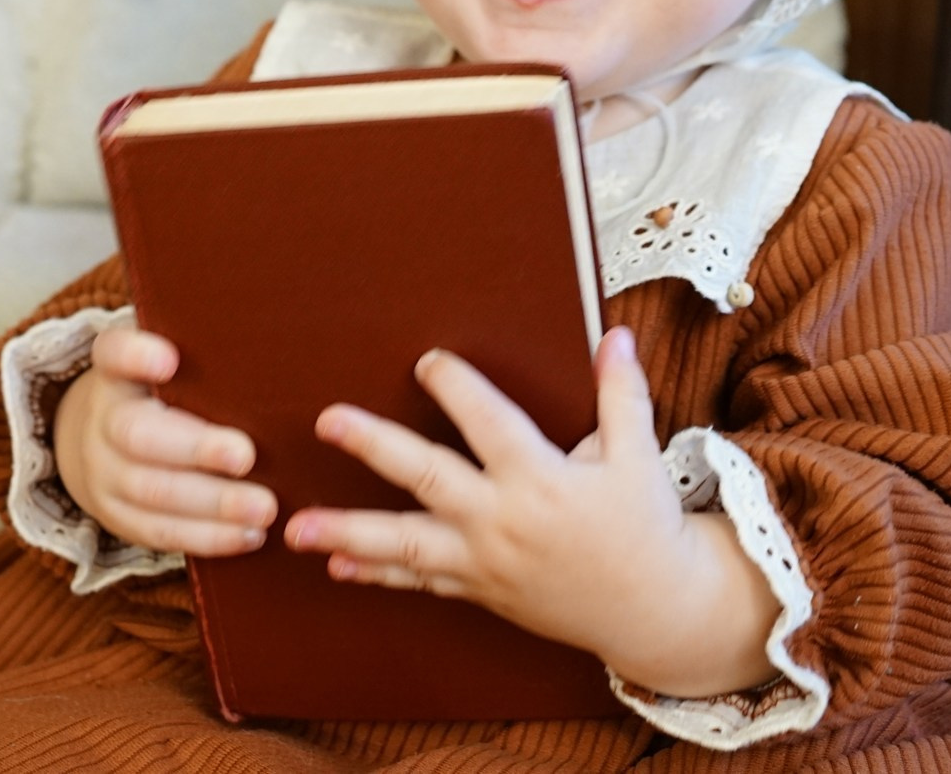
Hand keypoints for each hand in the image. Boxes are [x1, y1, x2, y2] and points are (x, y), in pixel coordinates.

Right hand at [51, 325, 275, 557]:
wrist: (96, 443)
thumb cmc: (161, 396)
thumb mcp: (166, 367)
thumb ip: (203, 360)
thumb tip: (276, 358)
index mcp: (117, 373)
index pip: (113, 353)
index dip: (135, 356)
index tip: (169, 360)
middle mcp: (103, 420)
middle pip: (136, 434)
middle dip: (195, 448)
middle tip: (246, 455)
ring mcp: (103, 472)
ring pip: (152, 491)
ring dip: (213, 504)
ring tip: (264, 508)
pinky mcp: (116, 516)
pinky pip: (159, 532)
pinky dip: (207, 537)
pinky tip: (249, 535)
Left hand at [283, 326, 777, 694]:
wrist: (653, 613)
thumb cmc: (644, 528)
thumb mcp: (638, 458)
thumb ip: (622, 395)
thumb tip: (614, 336)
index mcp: (543, 481)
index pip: (491, 425)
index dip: (458, 389)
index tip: (427, 361)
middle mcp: (505, 522)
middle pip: (429, 479)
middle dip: (376, 449)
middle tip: (328, 422)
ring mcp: (486, 562)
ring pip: (407, 545)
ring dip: (348, 532)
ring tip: (297, 527)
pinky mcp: (481, 590)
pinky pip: (421, 582)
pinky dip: (377, 574)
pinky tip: (336, 564)